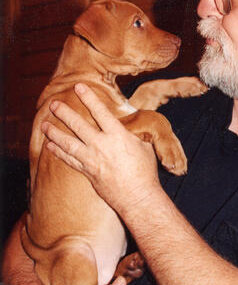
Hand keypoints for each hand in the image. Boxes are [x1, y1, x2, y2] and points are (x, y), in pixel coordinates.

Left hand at [42, 83, 161, 215]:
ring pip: (68, 143)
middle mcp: (102, 146)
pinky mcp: (87, 172)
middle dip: (64, 113)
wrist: (138, 198)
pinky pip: (69, 160)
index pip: (100, 112)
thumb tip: (128, 124)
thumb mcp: (144, 145)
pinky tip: (50, 146)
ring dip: (55, 133)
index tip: (79, 86)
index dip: (89, 98)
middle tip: (53, 104)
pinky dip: (58, 152)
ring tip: (44, 124)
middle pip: (78, 125)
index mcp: (118, 136)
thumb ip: (132, 133)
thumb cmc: (145, 171)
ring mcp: (92, 160)